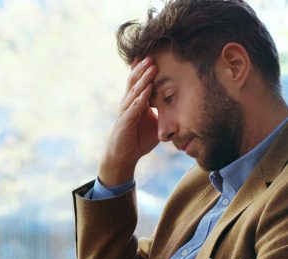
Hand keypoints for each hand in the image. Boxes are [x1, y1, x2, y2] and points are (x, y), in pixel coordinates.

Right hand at [99, 57, 158, 185]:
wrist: (124, 157)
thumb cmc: (138, 140)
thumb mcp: (155, 123)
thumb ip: (163, 113)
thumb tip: (182, 106)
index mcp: (135, 102)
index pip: (139, 82)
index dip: (144, 69)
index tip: (153, 54)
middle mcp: (128, 104)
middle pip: (135, 82)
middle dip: (143, 68)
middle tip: (153, 54)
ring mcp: (126, 112)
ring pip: (134, 91)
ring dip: (143, 79)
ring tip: (151, 66)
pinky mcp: (125, 122)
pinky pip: (134, 108)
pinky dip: (140, 98)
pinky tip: (146, 90)